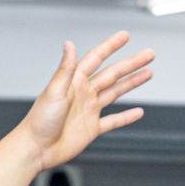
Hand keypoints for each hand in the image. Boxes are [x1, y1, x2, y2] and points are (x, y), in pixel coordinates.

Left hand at [18, 31, 153, 170]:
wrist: (35, 149)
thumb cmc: (39, 121)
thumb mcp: (54, 91)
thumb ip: (65, 69)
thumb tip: (69, 44)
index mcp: (73, 82)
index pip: (96, 59)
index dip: (110, 47)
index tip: (125, 36)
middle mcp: (82, 94)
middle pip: (112, 74)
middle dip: (131, 64)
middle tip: (149, 54)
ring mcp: (88, 111)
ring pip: (115, 93)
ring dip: (132, 83)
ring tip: (148, 73)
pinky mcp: (91, 128)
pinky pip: (113, 121)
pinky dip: (126, 117)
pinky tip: (138, 112)